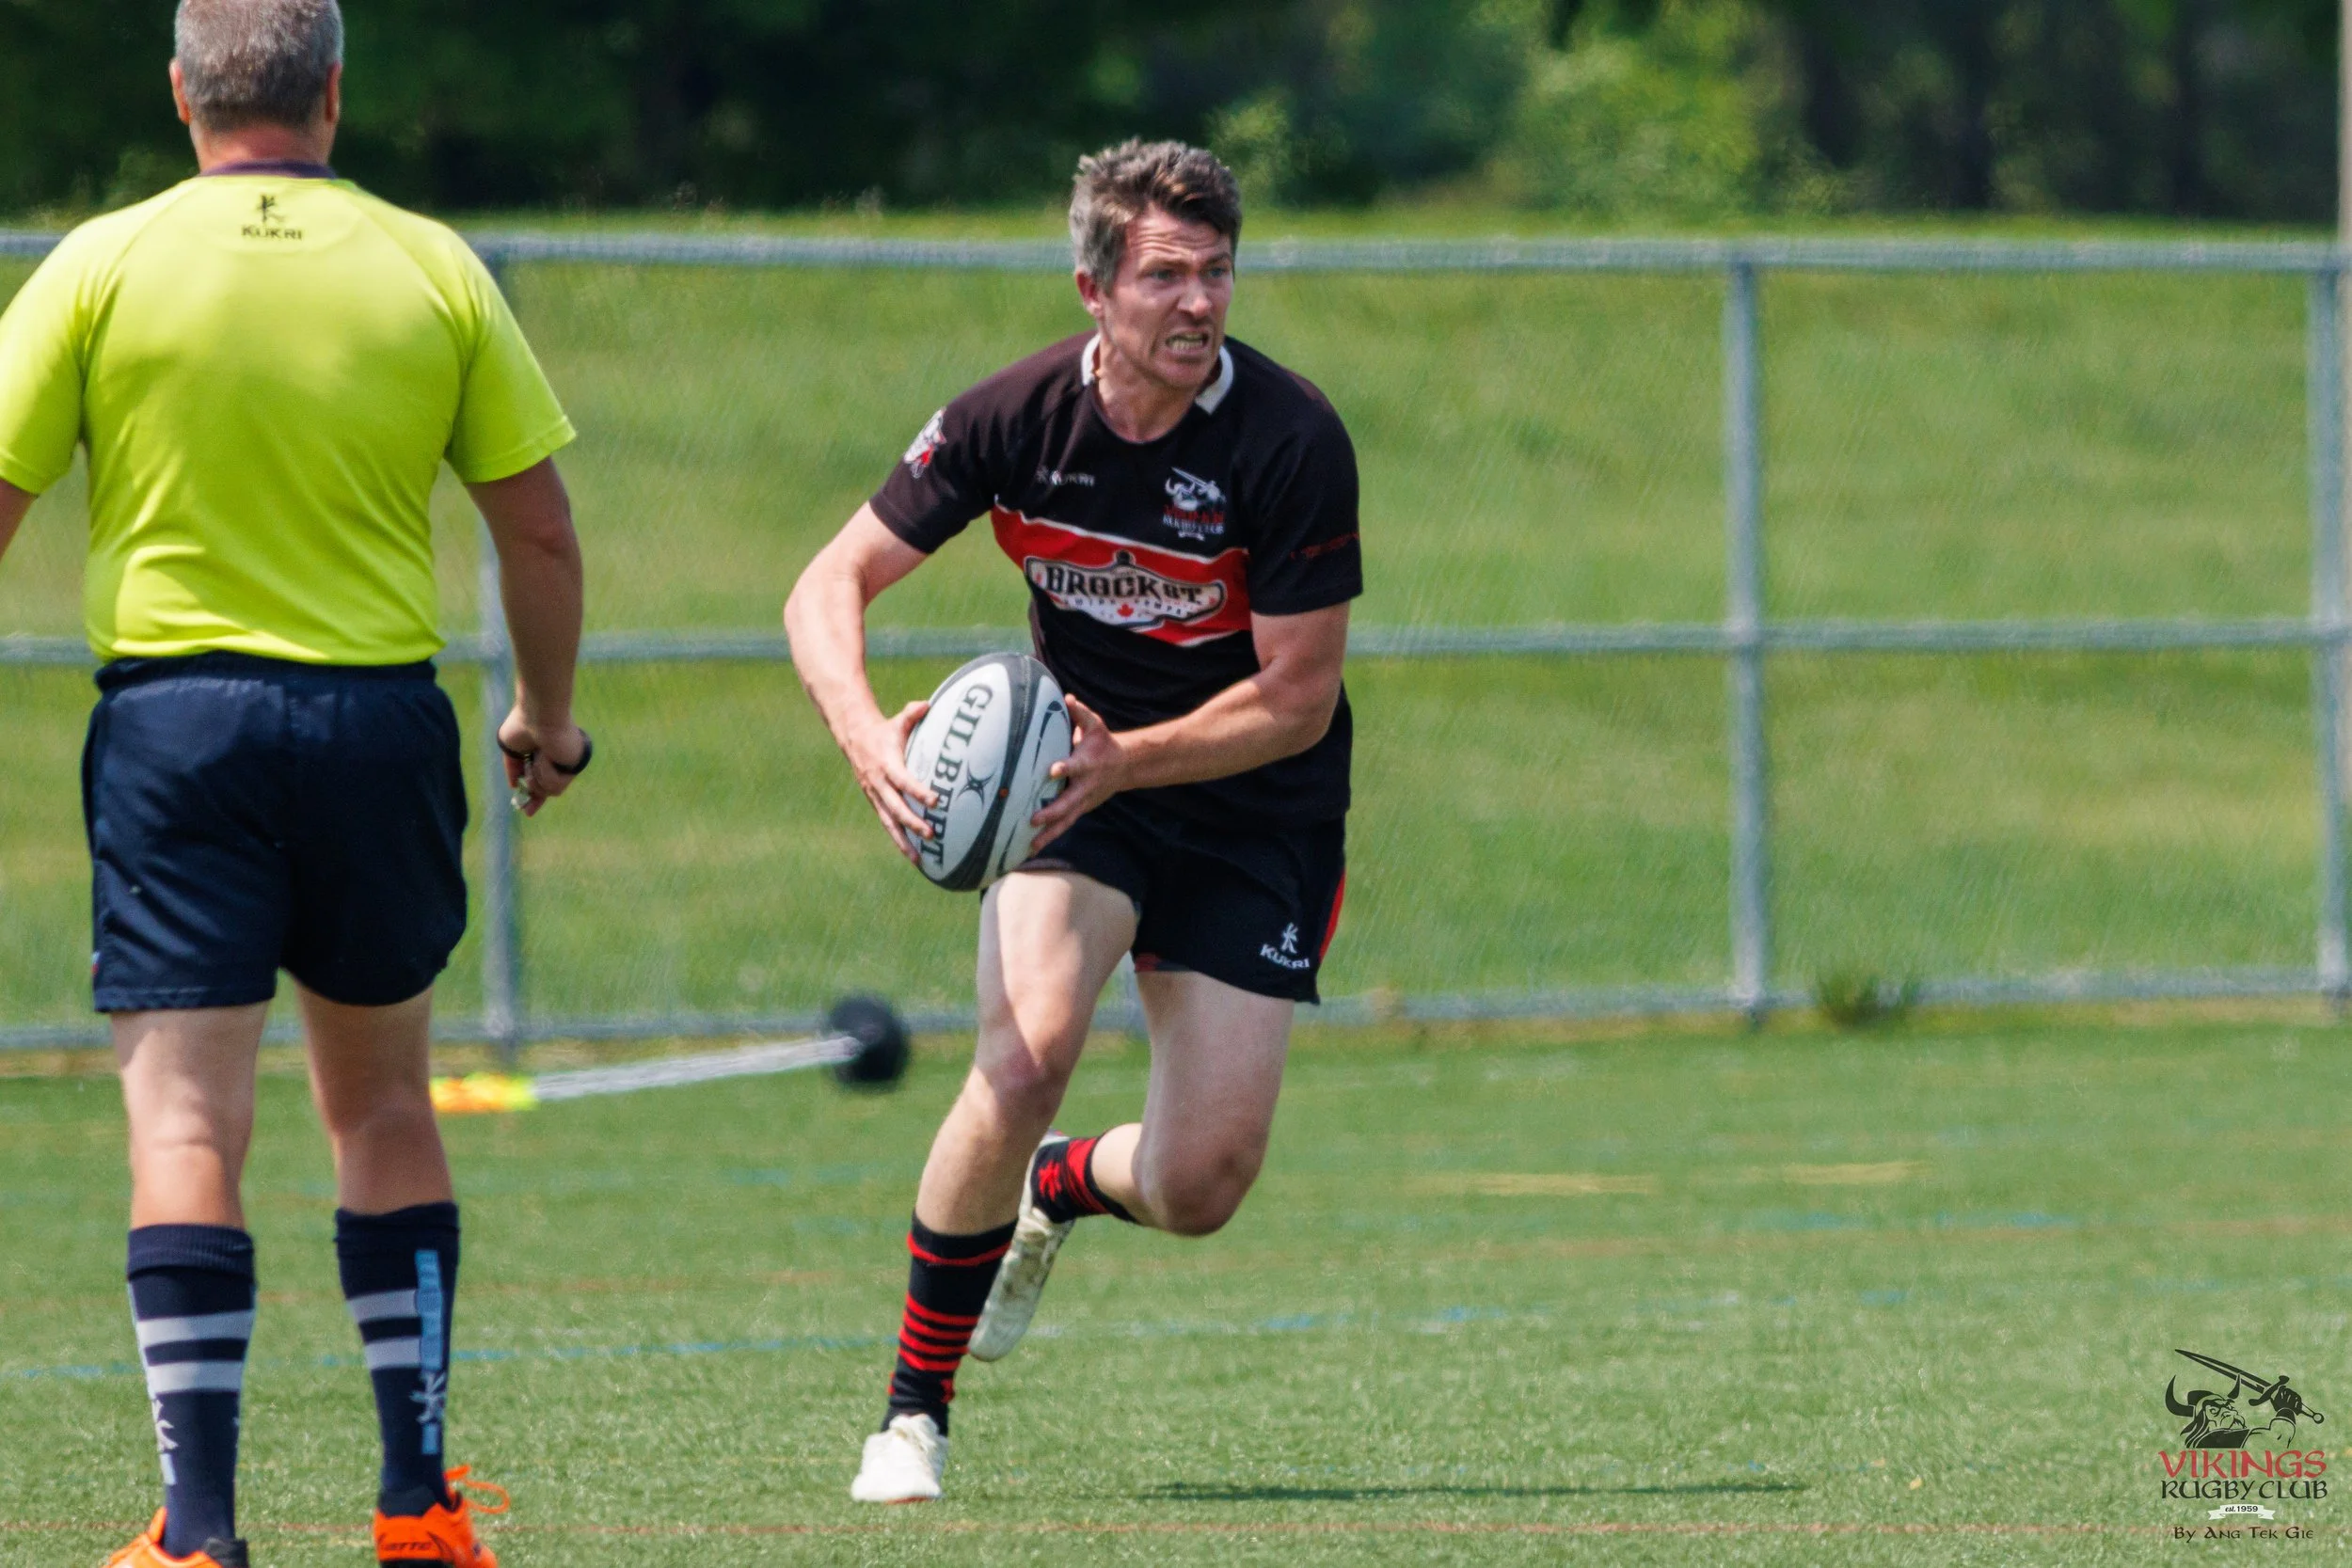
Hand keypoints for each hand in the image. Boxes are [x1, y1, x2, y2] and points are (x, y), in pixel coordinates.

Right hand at [499, 709, 589, 817]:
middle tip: (528, 812)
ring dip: (535, 778)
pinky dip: (545, 773)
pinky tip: (546, 757)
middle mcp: (559, 760)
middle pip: (550, 790)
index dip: (534, 795)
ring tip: (536, 758)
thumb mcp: (510, 748)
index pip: (542, 779)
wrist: (538, 715)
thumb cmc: (522, 724)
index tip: (526, 810)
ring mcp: (568, 764)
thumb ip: (513, 767)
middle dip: (536, 802)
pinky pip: (555, 786)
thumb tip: (514, 785)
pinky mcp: (576, 766)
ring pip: (549, 791)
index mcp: (545, 753)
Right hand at [850, 700, 937, 863]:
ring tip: (919, 859)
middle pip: (896, 807)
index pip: (904, 781)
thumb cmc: (884, 730)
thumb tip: (928, 704)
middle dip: (913, 822)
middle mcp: (879, 783)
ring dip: (904, 841)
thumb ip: (912, 713)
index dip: (918, 791)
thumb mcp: (897, 721)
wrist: (853, 738)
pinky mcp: (875, 802)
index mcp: (887, 764)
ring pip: (890, 822)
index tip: (935, 801)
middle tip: (932, 834)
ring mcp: (875, 795)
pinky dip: (898, 839)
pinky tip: (912, 855)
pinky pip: (887, 823)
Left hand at [1029, 696, 1123, 852]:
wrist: (1125, 766)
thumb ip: (1080, 713)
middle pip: (1068, 802)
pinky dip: (1049, 837)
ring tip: (1030, 845)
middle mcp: (1085, 787)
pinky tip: (1031, 848)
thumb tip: (1066, 697)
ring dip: (1049, 834)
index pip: (1075, 767)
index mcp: (1087, 764)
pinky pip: (1064, 826)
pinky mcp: (1080, 810)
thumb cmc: (1103, 743)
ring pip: (1066, 821)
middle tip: (1033, 819)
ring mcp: (1083, 802)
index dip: (1064, 768)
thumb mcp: (1095, 725)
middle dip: (1052, 812)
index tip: (1052, 771)